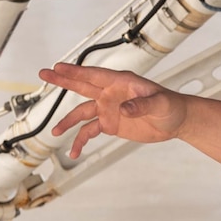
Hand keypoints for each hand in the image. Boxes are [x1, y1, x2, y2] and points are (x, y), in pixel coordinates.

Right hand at [40, 63, 189, 158]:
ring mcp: (108, 109)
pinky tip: (74, 152)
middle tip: (44, 73)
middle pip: (82, 86)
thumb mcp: (159, 103)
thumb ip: (142, 104)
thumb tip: (123, 109)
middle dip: (63, 81)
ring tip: (55, 132)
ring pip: (82, 113)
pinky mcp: (110, 124)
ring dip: (68, 121)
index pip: (94, 75)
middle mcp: (110, 94)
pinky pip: (90, 132)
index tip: (58, 67)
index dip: (76, 72)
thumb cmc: (171, 106)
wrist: (175, 121)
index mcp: (120, 83)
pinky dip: (81, 141)